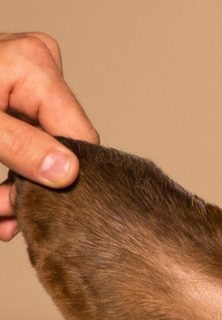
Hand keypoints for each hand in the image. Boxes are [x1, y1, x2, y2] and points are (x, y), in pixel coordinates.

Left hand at [0, 32, 97, 240]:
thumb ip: (19, 148)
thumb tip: (65, 172)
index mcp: (34, 66)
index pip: (78, 137)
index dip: (61, 178)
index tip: (31, 208)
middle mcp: (38, 69)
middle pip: (59, 147)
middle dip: (31, 188)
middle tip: (5, 216)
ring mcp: (28, 84)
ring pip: (43, 154)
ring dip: (17, 191)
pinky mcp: (16, 100)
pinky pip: (27, 146)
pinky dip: (9, 176)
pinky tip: (0, 208)